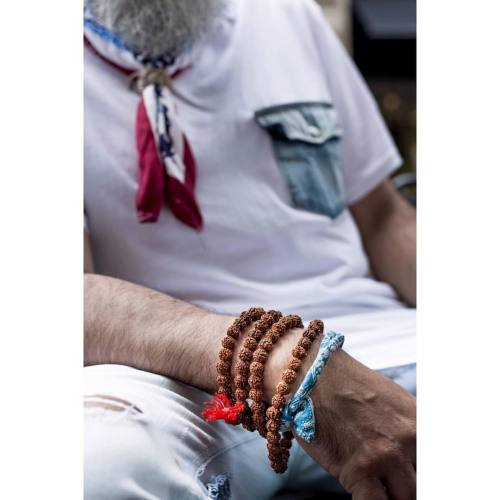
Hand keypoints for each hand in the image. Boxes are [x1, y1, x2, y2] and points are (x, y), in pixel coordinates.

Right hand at [300, 350, 415, 499]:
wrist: (312, 375)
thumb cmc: (346, 386)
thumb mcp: (392, 401)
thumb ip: (411, 431)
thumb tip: (418, 462)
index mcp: (421, 420)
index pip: (442, 465)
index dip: (429, 477)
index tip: (417, 476)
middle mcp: (410, 438)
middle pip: (424, 484)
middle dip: (408, 485)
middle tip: (392, 478)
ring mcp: (385, 455)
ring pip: (404, 498)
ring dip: (390, 493)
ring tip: (375, 480)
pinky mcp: (358, 471)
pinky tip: (361, 489)